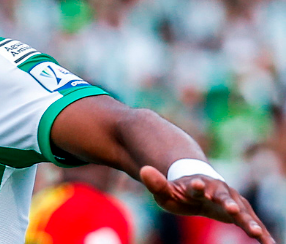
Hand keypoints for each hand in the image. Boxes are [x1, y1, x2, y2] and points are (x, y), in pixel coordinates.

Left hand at [140, 166, 275, 243]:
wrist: (198, 186)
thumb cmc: (179, 191)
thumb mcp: (164, 189)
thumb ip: (155, 182)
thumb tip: (142, 170)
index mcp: (198, 185)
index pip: (197, 185)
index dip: (197, 186)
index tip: (198, 185)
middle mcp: (219, 191)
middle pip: (225, 197)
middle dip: (230, 203)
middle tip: (234, 210)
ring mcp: (232, 201)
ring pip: (243, 212)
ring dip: (249, 221)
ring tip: (257, 233)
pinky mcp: (241, 212)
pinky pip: (252, 223)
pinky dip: (261, 233)